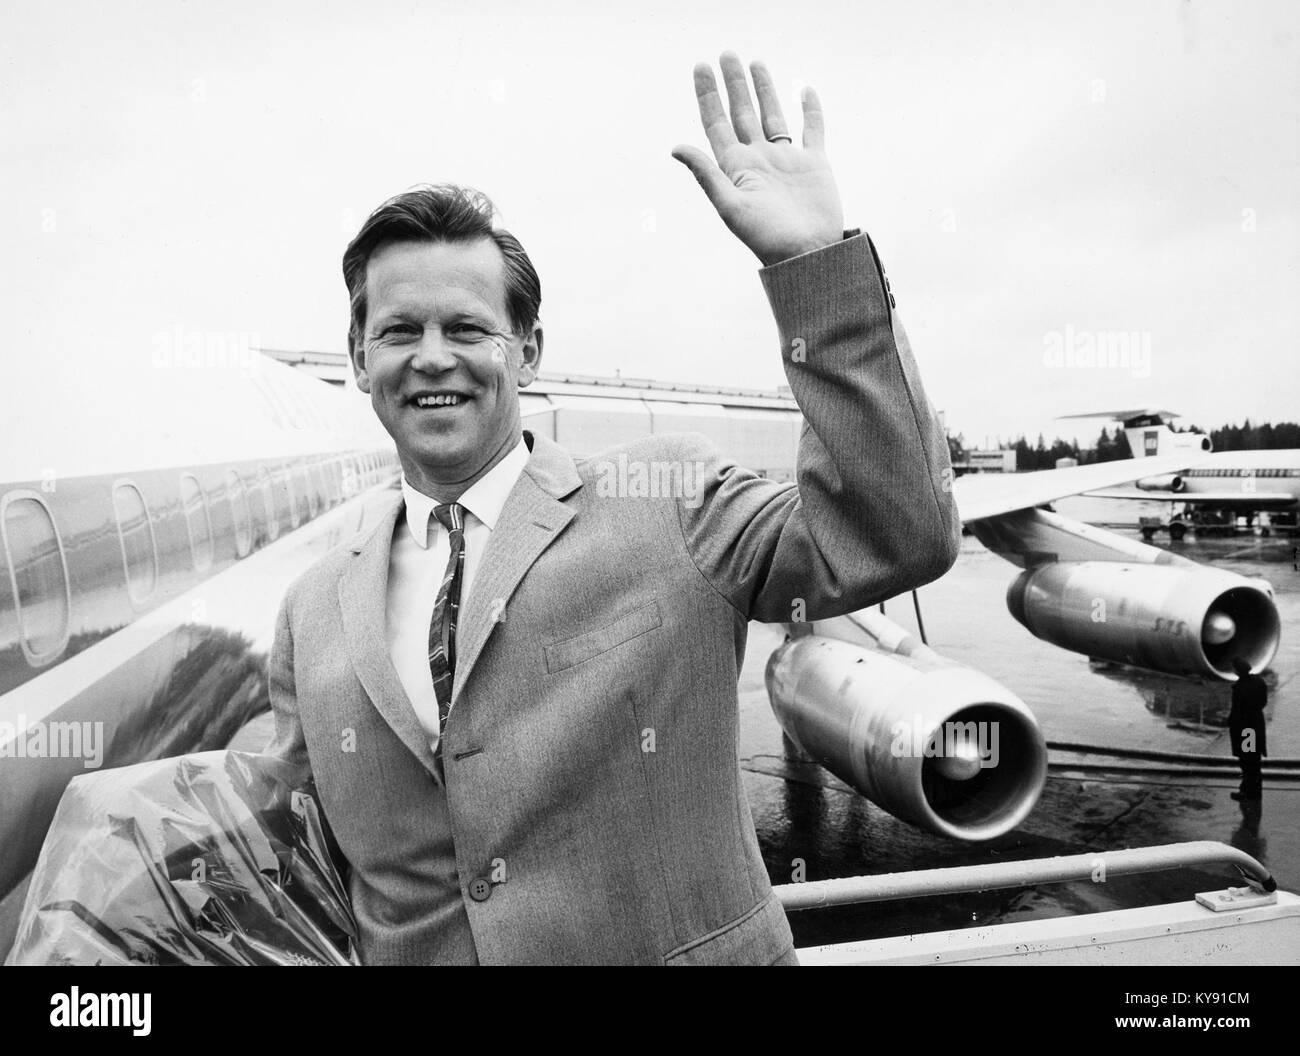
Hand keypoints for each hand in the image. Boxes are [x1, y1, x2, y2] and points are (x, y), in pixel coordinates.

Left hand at [672, 53, 843, 266]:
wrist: (807, 254)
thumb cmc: (766, 238)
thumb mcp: (730, 206)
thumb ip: (706, 174)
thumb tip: (676, 147)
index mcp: (736, 168)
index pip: (716, 123)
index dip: (708, 95)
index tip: (701, 67)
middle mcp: (758, 160)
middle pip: (742, 113)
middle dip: (733, 84)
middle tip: (726, 55)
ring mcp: (786, 160)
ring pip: (772, 115)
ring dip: (763, 90)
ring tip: (755, 63)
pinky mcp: (814, 164)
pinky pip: (812, 129)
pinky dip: (810, 109)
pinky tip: (804, 90)